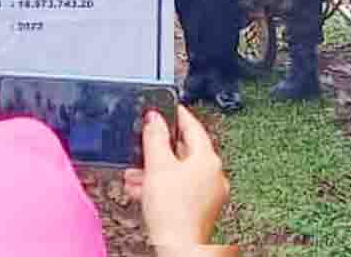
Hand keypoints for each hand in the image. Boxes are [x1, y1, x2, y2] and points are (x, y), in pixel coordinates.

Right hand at [124, 106, 228, 246]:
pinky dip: (162, 185)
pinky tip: (143, 189)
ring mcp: (209, 193)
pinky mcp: (200, 209)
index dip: (176, 114)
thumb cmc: (174, 212)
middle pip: (184, 151)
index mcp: (208, 159)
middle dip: (159, 149)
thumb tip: (154, 118)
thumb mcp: (157, 165)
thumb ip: (154, 137)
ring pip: (179, 171)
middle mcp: (213, 174)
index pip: (193, 126)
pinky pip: (180, 188)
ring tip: (136, 173)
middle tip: (143, 143)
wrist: (179, 248)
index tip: (167, 107)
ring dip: (155, 169)